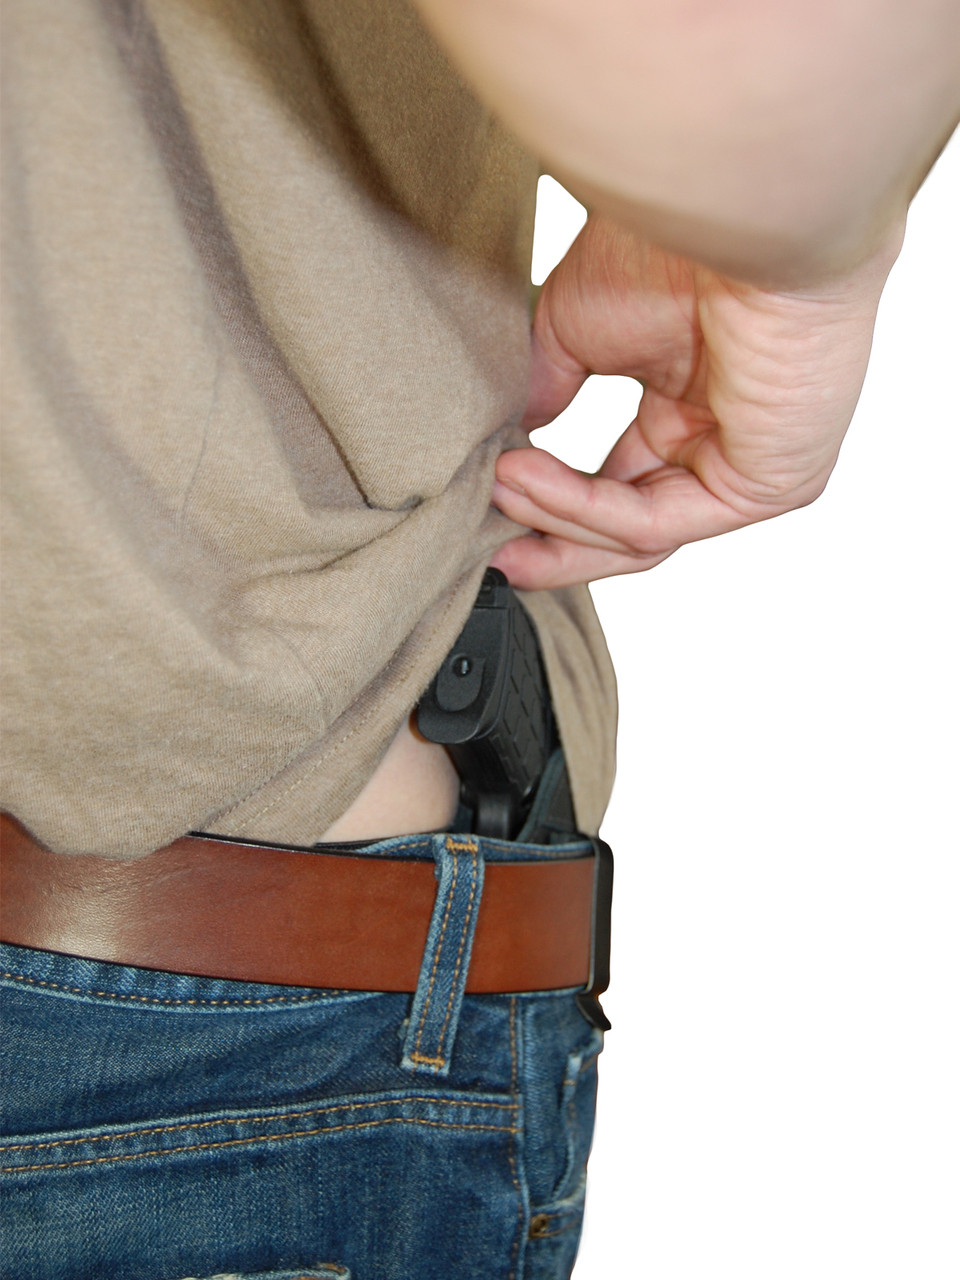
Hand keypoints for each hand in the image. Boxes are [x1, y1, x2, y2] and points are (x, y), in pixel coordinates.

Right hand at [491, 213, 902, 588]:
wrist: (728, 205)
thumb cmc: (670, 240)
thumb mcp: (575, 330)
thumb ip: (546, 394)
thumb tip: (505, 447)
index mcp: (689, 407)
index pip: (618, 491)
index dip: (549, 510)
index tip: (485, 522)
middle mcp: (724, 442)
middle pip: (631, 532)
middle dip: (554, 544)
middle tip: (492, 558)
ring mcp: (754, 468)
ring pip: (639, 535)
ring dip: (555, 517)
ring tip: (496, 487)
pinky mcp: (772, 483)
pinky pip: (657, 521)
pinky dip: (582, 506)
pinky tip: (525, 475)